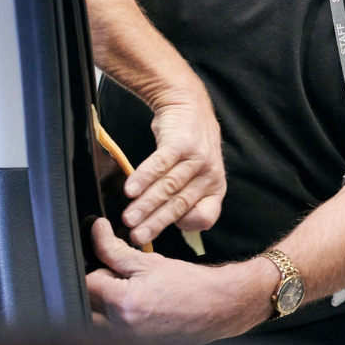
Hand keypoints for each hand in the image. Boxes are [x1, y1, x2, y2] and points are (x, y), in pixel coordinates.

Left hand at [87, 218, 271, 344]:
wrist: (219, 306)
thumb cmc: (190, 284)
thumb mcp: (150, 260)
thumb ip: (115, 248)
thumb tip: (96, 231)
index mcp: (124, 302)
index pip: (87, 282)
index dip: (97, 265)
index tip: (109, 258)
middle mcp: (122, 327)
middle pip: (88, 303)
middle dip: (100, 286)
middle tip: (122, 275)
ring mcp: (128, 341)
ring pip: (98, 319)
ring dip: (107, 303)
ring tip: (132, 291)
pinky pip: (114, 331)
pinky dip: (121, 318)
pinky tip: (142, 306)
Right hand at [121, 94, 225, 244]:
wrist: (189, 106)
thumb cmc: (190, 148)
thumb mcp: (198, 175)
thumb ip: (185, 198)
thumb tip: (160, 224)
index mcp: (216, 188)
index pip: (205, 216)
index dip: (184, 227)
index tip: (161, 232)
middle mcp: (210, 174)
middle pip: (180, 204)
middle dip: (156, 223)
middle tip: (136, 238)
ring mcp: (197, 158)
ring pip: (168, 187)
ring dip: (146, 205)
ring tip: (128, 219)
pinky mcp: (181, 142)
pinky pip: (160, 163)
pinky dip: (143, 177)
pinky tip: (130, 190)